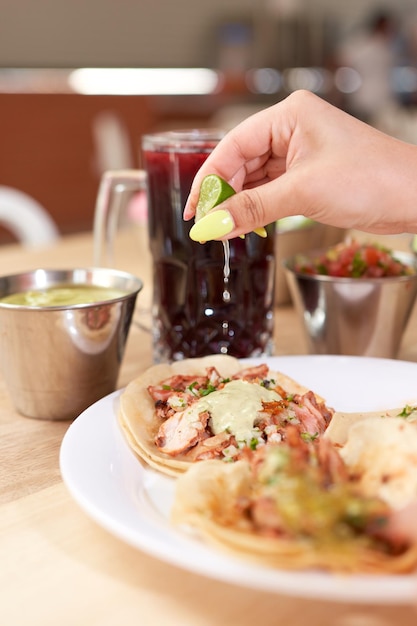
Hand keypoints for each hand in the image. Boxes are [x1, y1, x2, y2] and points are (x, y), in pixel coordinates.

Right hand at [185, 90, 416, 241]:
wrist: (415, 198)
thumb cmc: (373, 179)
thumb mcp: (302, 193)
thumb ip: (251, 210)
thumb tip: (210, 226)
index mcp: (289, 115)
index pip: (233, 145)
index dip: (209, 179)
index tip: (194, 209)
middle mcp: (292, 129)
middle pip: (241, 162)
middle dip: (223, 195)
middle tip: (206, 225)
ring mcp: (300, 153)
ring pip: (255, 179)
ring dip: (239, 205)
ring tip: (223, 230)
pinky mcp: (308, 175)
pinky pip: (271, 191)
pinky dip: (257, 210)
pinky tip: (245, 225)